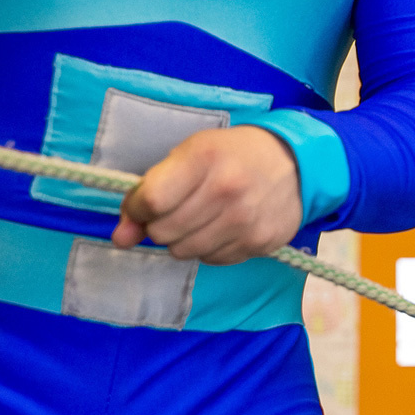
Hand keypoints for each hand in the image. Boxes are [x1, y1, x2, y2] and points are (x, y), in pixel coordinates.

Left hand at [113, 125, 302, 264]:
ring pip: (185, 251)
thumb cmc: (232, 154)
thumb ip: (149, 193)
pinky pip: (212, 259)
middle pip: (164, 231)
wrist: (294, 164)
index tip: (142, 207)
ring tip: (198, 221)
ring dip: (182, 240)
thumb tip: (120, 238)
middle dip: (159, 226)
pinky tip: (220, 229)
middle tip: (176, 211)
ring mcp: (246, 221)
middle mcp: (226, 190)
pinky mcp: (260, 243)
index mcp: (204, 158)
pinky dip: (208, 248)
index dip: (136, 209)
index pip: (151, 201)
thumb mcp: (189, 156)